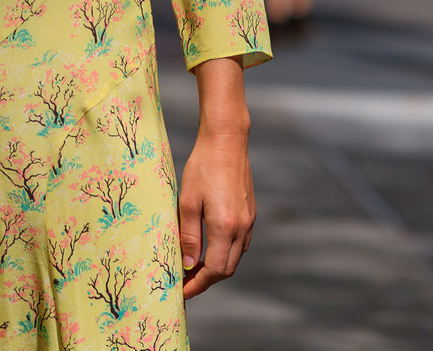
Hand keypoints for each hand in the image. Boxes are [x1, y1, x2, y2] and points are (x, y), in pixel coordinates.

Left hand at [180, 57, 255, 298]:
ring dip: (216, 267)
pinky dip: (225, 252)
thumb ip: (188, 236)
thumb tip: (187, 265)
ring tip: (193, 268)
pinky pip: (239, 244)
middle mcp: (242, 228)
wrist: (226, 141)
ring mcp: (249, 221)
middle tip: (184, 282)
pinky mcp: (250, 213)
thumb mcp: (187, 201)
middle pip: (227, 269)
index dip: (197, 285)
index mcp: (225, 227)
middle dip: (206, 280)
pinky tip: (208, 248)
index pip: (215, 271)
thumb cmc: (202, 168)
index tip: (181, 291)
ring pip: (235, 257)